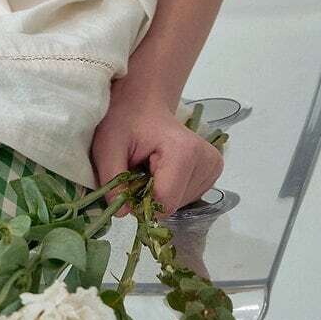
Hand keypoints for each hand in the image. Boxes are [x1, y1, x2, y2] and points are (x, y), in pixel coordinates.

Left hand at [90, 90, 223, 218]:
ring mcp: (214, 166)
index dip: (141, 203)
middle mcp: (207, 159)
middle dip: (150, 198)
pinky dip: (171, 191)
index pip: (166, 202)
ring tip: (149, 169)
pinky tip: (162, 171)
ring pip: (181, 204)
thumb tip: (123, 214)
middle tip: (137, 173)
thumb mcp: (107, 146)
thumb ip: (113, 179)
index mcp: (184, 151)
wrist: (144, 104)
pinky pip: (188, 197)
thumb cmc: (126, 121)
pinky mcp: (213, 171)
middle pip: (174, 205)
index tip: (128, 187)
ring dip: (160, 195)